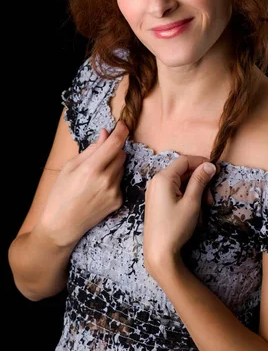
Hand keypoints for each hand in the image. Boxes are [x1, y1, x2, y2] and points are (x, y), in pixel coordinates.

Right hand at [36, 121, 128, 247]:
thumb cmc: (61, 195)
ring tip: (95, 176)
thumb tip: (105, 134)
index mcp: (92, 169)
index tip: (123, 124)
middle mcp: (107, 180)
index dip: (121, 131)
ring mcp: (114, 192)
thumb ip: (90, 150)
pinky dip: (113, 180)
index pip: (115, 144)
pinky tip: (98, 189)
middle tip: (99, 156)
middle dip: (114, 150)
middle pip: (121, 154)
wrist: (62, 226)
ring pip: (121, 168)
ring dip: (113, 165)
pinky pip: (120, 182)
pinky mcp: (118, 201)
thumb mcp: (69, 167)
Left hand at [143, 155, 217, 277]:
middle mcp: (156, 181)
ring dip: (194, 190)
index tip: (216, 171)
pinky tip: (194, 210)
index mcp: (162, 178)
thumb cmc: (175, 227)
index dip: (201, 163)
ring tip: (203, 206)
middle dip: (199, 181)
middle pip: (182, 172)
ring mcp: (154, 192)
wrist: (159, 252)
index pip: (184, 161)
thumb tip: (209, 165)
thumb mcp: (191, 202)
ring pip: (179, 183)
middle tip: (209, 198)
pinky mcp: (156, 202)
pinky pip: (173, 191)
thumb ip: (200, 181)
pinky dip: (186, 196)